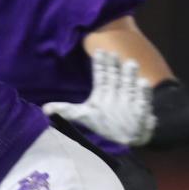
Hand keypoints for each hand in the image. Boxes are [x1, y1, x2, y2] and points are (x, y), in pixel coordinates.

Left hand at [42, 50, 156, 145]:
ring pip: (129, 84)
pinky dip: (143, 92)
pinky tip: (144, 83)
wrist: (126, 138)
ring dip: (130, 75)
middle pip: (115, 76)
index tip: (99, 51)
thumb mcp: (83, 116)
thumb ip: (66, 110)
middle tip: (114, 53)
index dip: (100, 63)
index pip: (101, 75)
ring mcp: (129, 99)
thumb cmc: (105, 124)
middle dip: (114, 66)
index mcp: (103, 91)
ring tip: (131, 63)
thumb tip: (44, 109)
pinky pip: (143, 99)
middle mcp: (116, 92)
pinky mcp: (141, 109)